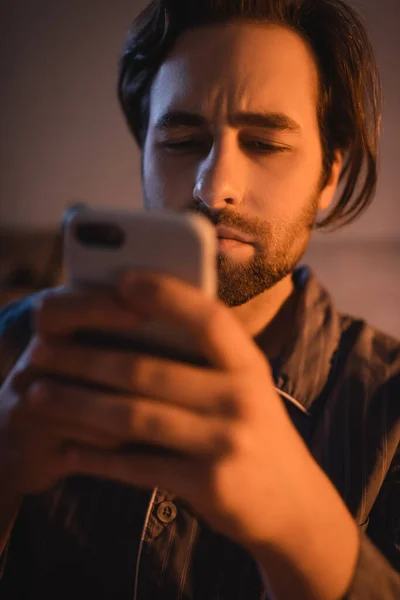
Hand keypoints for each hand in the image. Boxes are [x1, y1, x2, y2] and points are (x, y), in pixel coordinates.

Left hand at [13, 272, 315, 549]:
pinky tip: (69, 449)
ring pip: (134, 417)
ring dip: (78, 405)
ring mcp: (225, 443)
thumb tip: (142, 324)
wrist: (294, 505)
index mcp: (250, 367)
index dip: (167, 295)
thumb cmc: (258, 434)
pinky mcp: (207, 485)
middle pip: (149, 371)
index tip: (122, 280)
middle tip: (42, 353)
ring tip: (39, 395)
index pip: (209, 319)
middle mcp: (241, 400)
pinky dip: (98, 458)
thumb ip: (210, 361)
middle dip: (86, 360)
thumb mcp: (249, 388)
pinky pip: (138, 466)